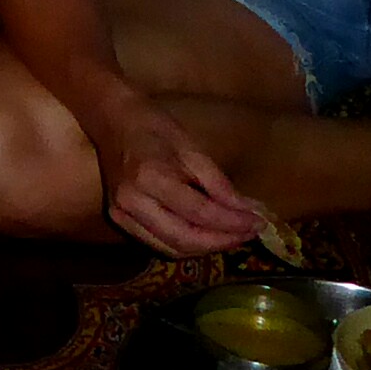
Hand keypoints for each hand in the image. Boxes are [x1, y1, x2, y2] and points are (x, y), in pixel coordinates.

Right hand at [89, 95, 265, 257]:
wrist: (111, 121)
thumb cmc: (154, 126)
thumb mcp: (191, 148)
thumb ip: (217, 183)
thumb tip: (246, 210)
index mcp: (150, 178)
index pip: (200, 213)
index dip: (232, 222)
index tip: (259, 222)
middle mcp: (132, 203)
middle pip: (185, 239)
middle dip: (222, 241)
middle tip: (249, 233)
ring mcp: (121, 215)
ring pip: (171, 248)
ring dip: (205, 248)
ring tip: (232, 236)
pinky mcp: (118, 220)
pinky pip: (158, 243)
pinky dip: (185, 245)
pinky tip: (205, 235)